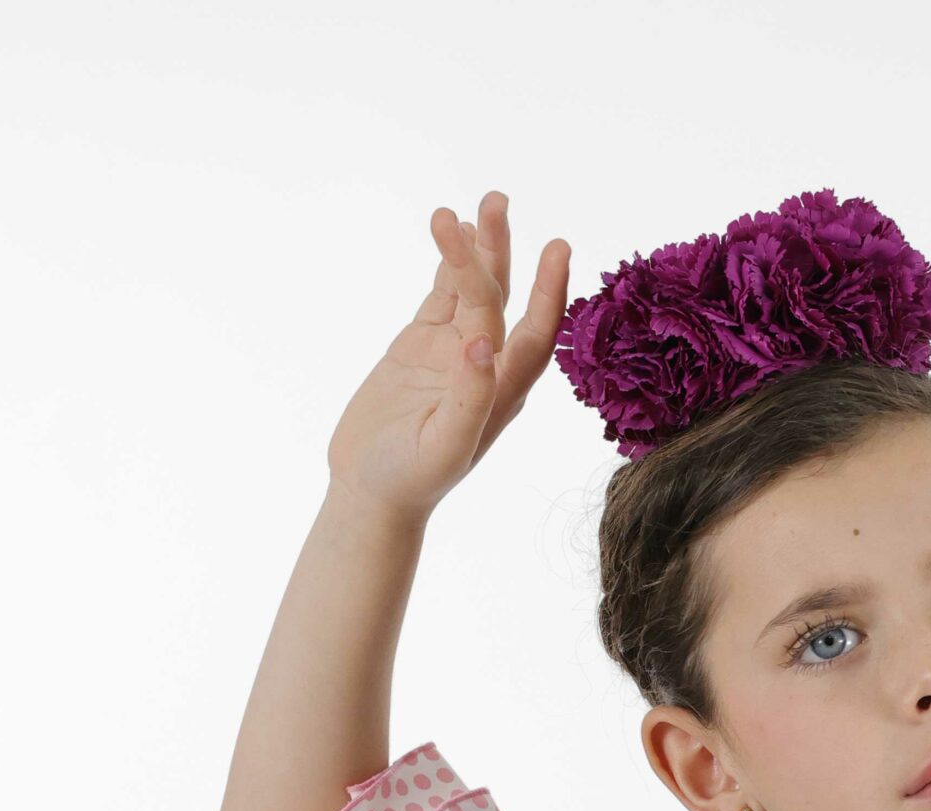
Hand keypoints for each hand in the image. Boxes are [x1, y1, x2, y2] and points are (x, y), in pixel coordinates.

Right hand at [325, 191, 573, 520]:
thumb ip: (470, 399)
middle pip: (503, 299)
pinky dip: (449, 265)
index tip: (558, 247)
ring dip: (480, 249)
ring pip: (475, 290)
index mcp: (502, 391)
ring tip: (483, 204)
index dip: (550, 292)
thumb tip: (484, 344)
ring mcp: (455, 352)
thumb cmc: (411, 480)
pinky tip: (456, 231)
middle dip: (501, 251)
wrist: (373, 491)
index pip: (536, 334)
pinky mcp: (424, 345)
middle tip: (496, 200)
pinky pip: (444, 296)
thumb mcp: (444, 447)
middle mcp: (487, 366)